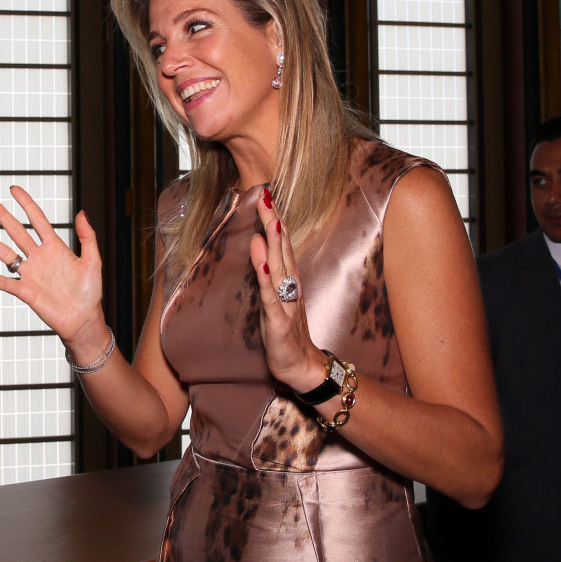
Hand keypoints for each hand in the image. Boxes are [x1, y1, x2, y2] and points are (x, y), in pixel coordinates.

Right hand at [0, 185, 106, 350]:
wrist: (84, 320)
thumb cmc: (91, 292)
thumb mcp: (93, 261)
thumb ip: (87, 236)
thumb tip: (81, 212)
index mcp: (55, 247)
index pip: (37, 220)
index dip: (26, 204)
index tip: (13, 189)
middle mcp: (39, 257)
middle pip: (16, 231)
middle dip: (2, 215)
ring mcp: (31, 274)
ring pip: (6, 253)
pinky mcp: (26, 292)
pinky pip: (4, 282)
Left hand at [249, 186, 326, 391]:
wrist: (302, 366)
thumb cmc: (287, 331)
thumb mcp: (275, 296)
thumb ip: (269, 270)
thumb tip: (259, 240)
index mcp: (289, 280)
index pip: (281, 244)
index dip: (273, 219)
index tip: (266, 194)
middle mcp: (290, 287)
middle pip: (282, 249)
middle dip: (273, 222)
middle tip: (266, 196)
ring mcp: (286, 303)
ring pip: (279, 269)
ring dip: (274, 245)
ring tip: (269, 221)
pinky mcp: (278, 322)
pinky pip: (272, 299)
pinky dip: (267, 282)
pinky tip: (261, 266)